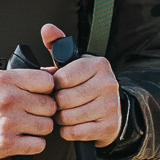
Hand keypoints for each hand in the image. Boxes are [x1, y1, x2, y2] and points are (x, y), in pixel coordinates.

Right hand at [0, 65, 55, 159]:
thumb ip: (25, 76)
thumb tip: (55, 72)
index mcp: (5, 80)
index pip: (48, 81)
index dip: (47, 89)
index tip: (40, 94)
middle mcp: (8, 100)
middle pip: (51, 105)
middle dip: (45, 110)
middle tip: (32, 112)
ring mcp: (8, 123)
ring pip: (48, 126)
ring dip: (40, 127)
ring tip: (26, 125)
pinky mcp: (8, 144)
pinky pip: (39, 144)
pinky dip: (34, 144)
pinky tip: (23, 138)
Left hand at [39, 23, 121, 146]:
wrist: (112, 111)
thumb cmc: (86, 85)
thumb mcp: (74, 64)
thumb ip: (58, 45)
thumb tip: (47, 28)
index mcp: (99, 64)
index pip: (62, 78)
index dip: (54, 86)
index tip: (58, 87)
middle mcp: (108, 83)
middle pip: (64, 99)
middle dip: (56, 104)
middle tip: (60, 103)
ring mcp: (111, 105)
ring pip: (68, 117)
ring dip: (61, 119)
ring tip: (66, 113)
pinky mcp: (109, 126)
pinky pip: (75, 132)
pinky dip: (68, 131)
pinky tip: (73, 125)